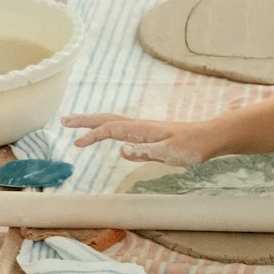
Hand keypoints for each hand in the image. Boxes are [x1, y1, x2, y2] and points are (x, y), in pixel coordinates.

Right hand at [60, 112, 218, 164]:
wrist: (210, 138)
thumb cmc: (191, 147)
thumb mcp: (169, 154)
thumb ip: (146, 152)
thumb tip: (121, 150)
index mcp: (142, 130)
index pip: (110, 129)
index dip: (92, 135)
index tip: (76, 143)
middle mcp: (140, 126)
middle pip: (107, 120)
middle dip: (85, 120)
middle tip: (64, 120)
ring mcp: (144, 130)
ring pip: (113, 122)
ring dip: (94, 123)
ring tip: (77, 124)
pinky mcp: (149, 135)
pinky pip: (122, 129)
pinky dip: (108, 129)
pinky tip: (107, 135)